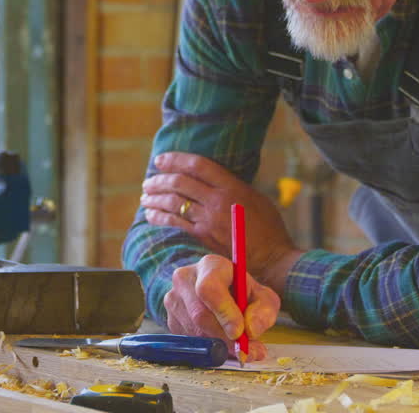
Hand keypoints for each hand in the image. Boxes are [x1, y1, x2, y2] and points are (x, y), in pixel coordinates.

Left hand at [141, 152, 302, 288]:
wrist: (273, 258)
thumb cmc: (268, 228)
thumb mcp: (256, 198)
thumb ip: (233, 187)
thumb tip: (212, 179)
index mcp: (232, 186)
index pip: (198, 165)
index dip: (175, 159)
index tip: (160, 159)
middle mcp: (218, 200)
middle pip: (180, 182)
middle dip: (159, 180)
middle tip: (149, 181)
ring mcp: (209, 220)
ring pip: (174, 202)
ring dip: (155, 197)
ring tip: (145, 196)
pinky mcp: (203, 237)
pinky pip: (175, 222)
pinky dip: (159, 216)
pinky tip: (150, 215)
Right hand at [162, 254, 279, 361]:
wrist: (219, 292)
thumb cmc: (243, 293)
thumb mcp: (262, 297)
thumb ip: (264, 311)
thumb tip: (251, 330)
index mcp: (210, 266)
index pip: (209, 288)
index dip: (223, 312)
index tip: (239, 332)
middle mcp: (185, 279)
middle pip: (199, 314)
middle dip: (223, 337)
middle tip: (244, 350)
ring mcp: (173, 299)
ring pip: (193, 331)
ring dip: (217, 345)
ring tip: (237, 346)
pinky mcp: (170, 319)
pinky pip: (188, 340)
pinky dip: (207, 348)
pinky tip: (221, 341)